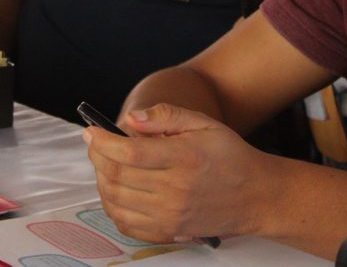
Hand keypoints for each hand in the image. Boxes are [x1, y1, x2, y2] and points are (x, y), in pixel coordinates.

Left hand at [85, 103, 271, 243]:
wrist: (257, 195)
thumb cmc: (228, 154)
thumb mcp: (202, 122)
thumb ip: (165, 115)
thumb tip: (130, 119)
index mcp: (184, 158)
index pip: (130, 153)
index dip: (103, 141)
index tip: (90, 130)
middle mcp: (176, 191)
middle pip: (118, 177)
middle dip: (97, 157)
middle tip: (94, 143)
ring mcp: (171, 216)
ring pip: (117, 202)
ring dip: (101, 180)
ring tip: (103, 163)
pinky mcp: (170, 231)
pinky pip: (126, 224)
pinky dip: (112, 206)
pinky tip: (114, 189)